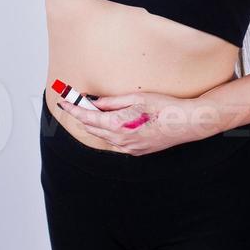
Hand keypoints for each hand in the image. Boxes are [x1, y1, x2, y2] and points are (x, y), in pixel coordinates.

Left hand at [57, 91, 204, 155]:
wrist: (186, 123)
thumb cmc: (164, 107)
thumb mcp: (135, 98)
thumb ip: (111, 102)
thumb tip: (94, 101)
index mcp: (118, 125)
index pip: (87, 117)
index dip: (73, 109)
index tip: (64, 102)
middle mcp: (120, 140)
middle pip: (92, 128)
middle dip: (82, 115)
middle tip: (77, 102)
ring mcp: (128, 148)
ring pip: (103, 136)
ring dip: (95, 124)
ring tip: (93, 110)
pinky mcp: (136, 151)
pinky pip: (115, 143)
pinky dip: (108, 132)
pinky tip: (112, 124)